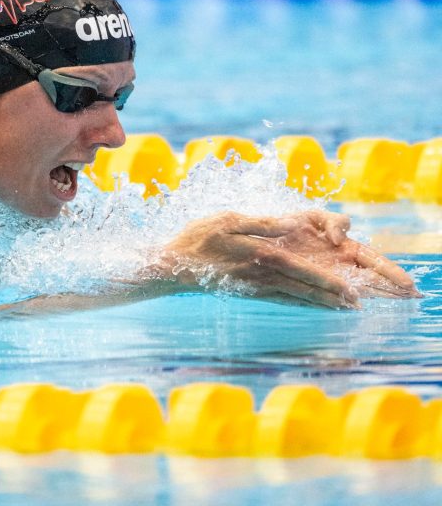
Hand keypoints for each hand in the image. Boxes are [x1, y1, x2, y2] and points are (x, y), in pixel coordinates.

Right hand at [161, 211, 419, 309]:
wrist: (173, 265)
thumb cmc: (198, 237)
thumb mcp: (228, 220)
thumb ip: (262, 224)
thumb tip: (291, 226)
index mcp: (260, 255)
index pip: (301, 270)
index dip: (326, 281)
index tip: (349, 290)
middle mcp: (261, 275)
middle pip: (302, 287)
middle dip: (330, 296)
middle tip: (356, 305)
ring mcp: (253, 286)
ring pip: (293, 295)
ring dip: (318, 302)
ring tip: (340, 309)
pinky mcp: (246, 291)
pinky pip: (278, 299)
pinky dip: (297, 303)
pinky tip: (307, 305)